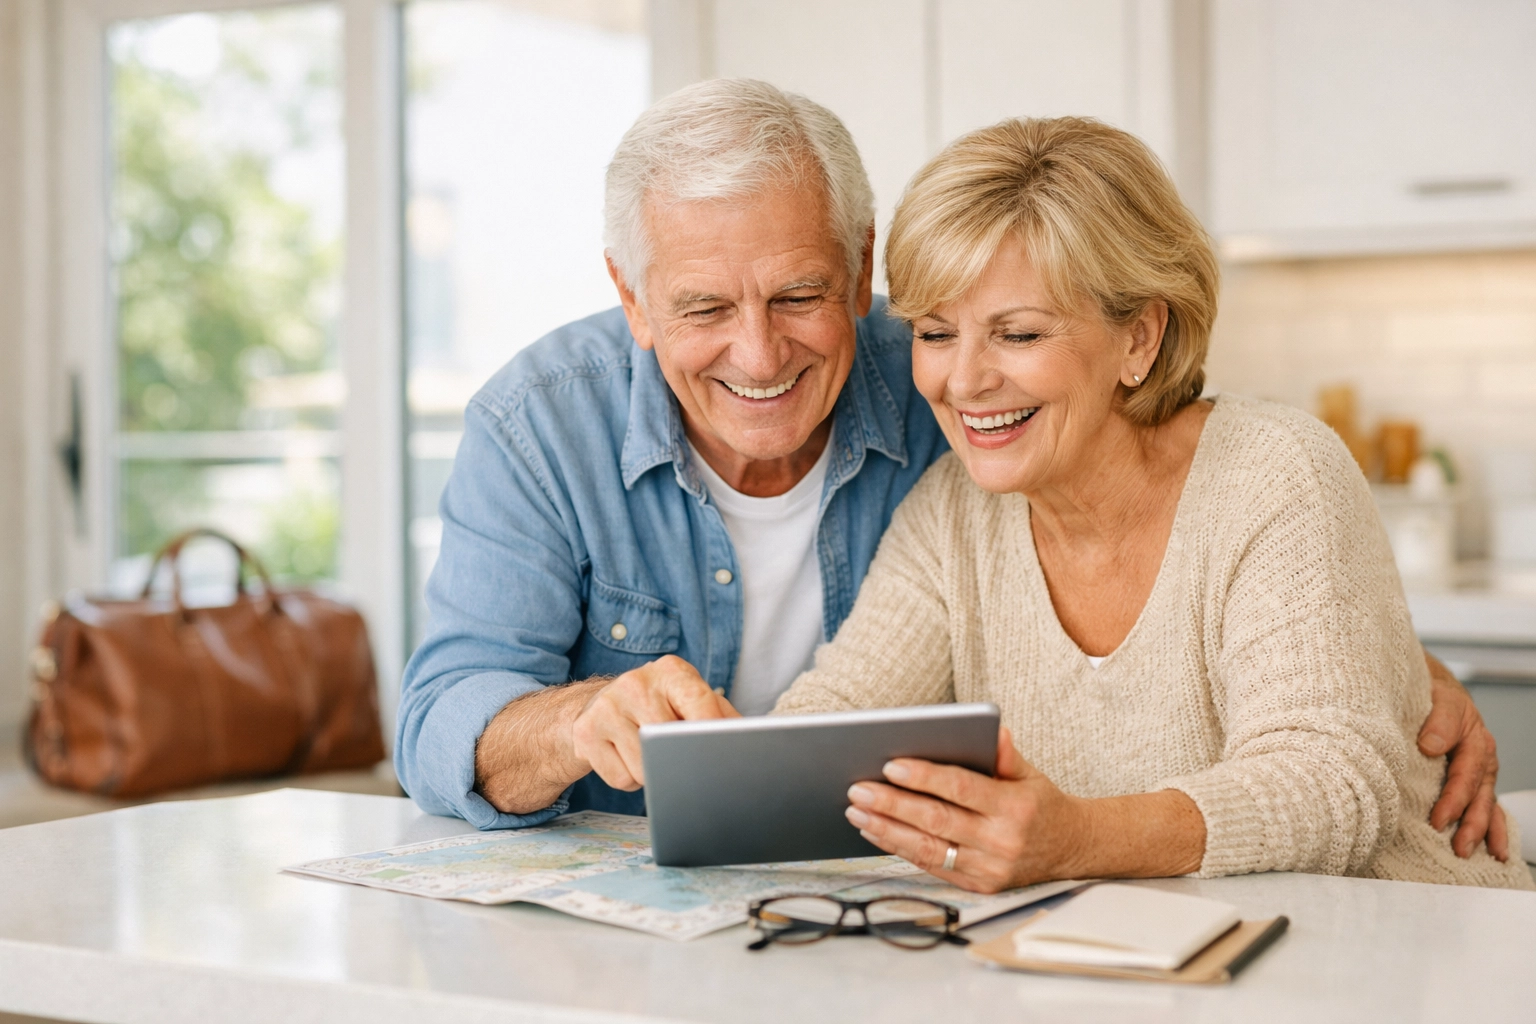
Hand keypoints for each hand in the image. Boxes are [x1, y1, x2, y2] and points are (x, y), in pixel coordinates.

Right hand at [570, 655, 738, 790]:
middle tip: (679, 754)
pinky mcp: (585, 733)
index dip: (712, 733)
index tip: (721, 753)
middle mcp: (636, 682)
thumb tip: (746, 742)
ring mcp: (607, 707)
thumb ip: (721, 717)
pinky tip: (626, 757)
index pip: (700, 704)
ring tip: (648, 751)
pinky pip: (622, 780)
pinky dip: (631, 780)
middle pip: (671, 742)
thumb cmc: (658, 706)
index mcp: (671, 671)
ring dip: (655, 772)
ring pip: (646, 768)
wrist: (598, 706)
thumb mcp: (691, 700)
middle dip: (681, 759)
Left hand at [843, 728, 1089, 893]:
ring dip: (887, 830)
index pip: (960, 788)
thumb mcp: (1031, 773)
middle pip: (936, 820)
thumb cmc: (1041, 804)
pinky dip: (901, 849)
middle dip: (892, 804)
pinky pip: (932, 867)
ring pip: (928, 849)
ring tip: (857, 813)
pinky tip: (878, 833)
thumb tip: (991, 729)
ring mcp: (989, 868)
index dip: (924, 777)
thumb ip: (1006, 754)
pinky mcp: (978, 886)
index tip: (890, 765)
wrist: (1071, 849)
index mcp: (1014, 807)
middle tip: (858, 789)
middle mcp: (1001, 842)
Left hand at [1418, 653, 1507, 860]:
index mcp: (1475, 739)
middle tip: (1458, 847)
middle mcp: (1483, 759)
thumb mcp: (1438, 699)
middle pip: (1479, 796)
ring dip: (1480, 832)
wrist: (1435, 692)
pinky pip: (1488, 807)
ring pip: (1485, 805)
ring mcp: (1482, 772)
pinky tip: (1494, 850)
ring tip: (1471, 854)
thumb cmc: (1434, 698)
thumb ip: (1438, 721)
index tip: (1438, 819)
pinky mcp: (1477, 781)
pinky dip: (1493, 829)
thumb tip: (1430, 745)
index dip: (1453, 799)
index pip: (1465, 775)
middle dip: (1470, 824)